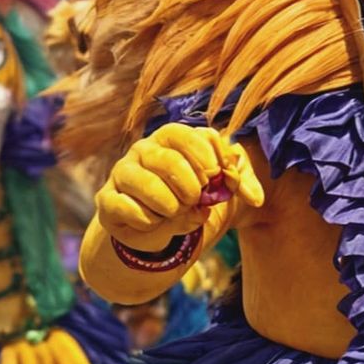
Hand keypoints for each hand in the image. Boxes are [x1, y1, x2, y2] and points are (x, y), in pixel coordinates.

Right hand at [94, 124, 263, 248]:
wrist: (156, 229)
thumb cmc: (189, 198)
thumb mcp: (220, 189)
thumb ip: (241, 185)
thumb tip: (257, 198)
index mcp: (169, 138)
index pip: (187, 135)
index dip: (206, 158)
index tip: (216, 178)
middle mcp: (142, 150)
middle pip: (168, 161)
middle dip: (190, 187)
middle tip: (196, 200)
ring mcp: (122, 173)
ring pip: (145, 184)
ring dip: (169, 206)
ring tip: (175, 212)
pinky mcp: (107, 200)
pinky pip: (126, 208)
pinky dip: (147, 221)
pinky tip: (154, 222)